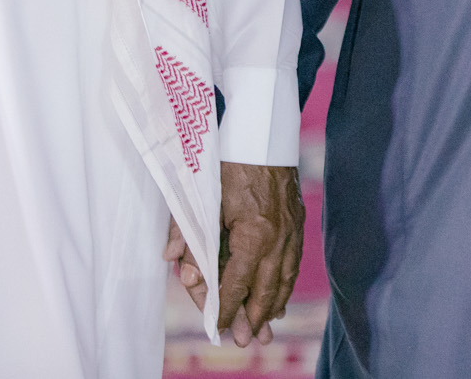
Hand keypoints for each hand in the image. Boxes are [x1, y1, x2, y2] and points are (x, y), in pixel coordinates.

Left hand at [162, 162, 304, 346]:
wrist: (260, 129)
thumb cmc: (227, 159)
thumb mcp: (202, 194)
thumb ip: (187, 230)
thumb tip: (173, 260)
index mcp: (253, 232)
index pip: (237, 282)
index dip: (226, 307)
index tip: (217, 326)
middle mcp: (278, 236)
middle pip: (267, 288)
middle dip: (254, 317)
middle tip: (245, 340)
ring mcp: (292, 228)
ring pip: (285, 278)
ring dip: (274, 305)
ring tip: (265, 327)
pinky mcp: (297, 219)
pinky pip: (294, 261)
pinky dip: (287, 283)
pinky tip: (281, 296)